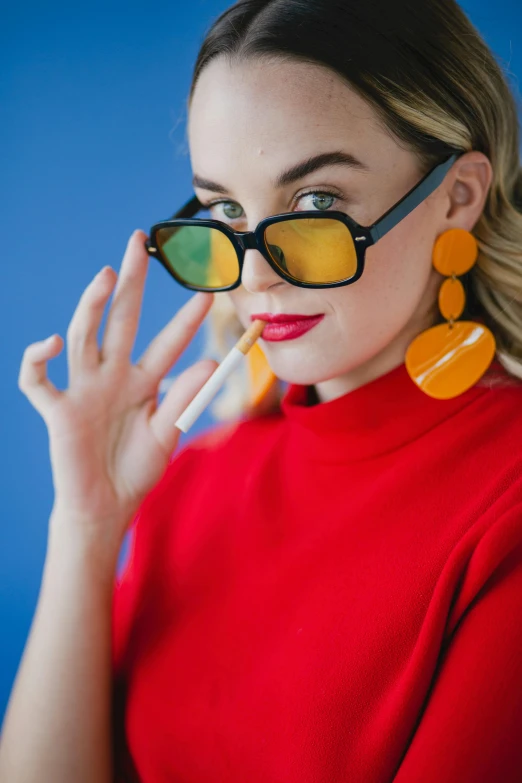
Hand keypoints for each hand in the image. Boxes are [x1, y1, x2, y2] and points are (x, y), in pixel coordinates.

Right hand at [18, 229, 217, 547]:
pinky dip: (38, 360)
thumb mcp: (167, 434)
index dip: (186, 321)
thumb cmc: (135, 470)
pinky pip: (38, 381)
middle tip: (138, 243)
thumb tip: (212, 361)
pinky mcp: (59, 411)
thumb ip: (185, 399)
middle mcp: (112, 377)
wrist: (105, 508)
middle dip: (131, 283)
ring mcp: (84, 390)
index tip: (209, 295)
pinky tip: (52, 342)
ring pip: (83, 337)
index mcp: (142, 383)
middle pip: (120, 321)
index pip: (166, 343)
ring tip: (107, 275)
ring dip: (92, 305)